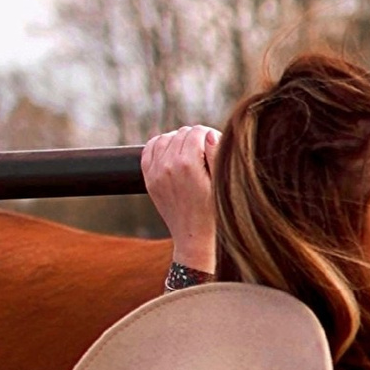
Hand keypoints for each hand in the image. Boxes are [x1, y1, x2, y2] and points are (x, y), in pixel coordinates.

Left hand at [142, 124, 219, 267]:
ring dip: (178, 141)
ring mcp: (155, 173)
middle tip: (206, 152)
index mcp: (188, 165)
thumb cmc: (214, 212)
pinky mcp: (149, 179)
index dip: (210, 135)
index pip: (197, 132)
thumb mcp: (221, 183)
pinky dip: (160, 146)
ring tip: (190, 152)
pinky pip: (149, 150)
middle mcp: (168, 165)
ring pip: (164, 138)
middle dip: (196, 138)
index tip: (216, 145)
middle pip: (182, 133)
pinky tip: (171, 152)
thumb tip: (209, 133)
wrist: (194, 237)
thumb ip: (216, 153)